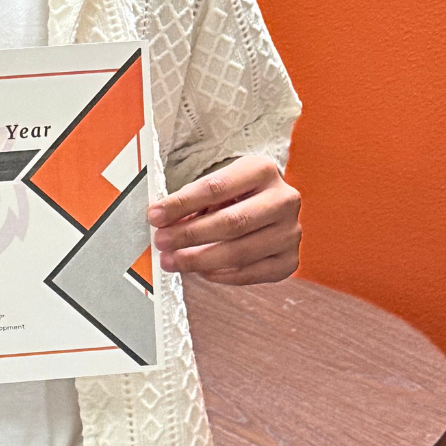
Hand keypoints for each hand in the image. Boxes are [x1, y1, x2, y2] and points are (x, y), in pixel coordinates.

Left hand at [148, 155, 300, 284]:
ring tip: (173, 260)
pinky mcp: (290, 260)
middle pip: (231, 222)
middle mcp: (283, 200)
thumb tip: (162, 222)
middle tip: (162, 242)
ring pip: (240, 253)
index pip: (216, 188)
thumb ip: (192, 202)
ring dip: (199, 259)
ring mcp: (290, 232)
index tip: (155, 216)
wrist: (271, 205)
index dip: (182, 204)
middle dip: (189, 235)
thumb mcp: (218, 186)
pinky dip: (221, 275)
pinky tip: (200, 271)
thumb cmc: (237, 194)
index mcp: (261, 170)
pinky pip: (251, 274)